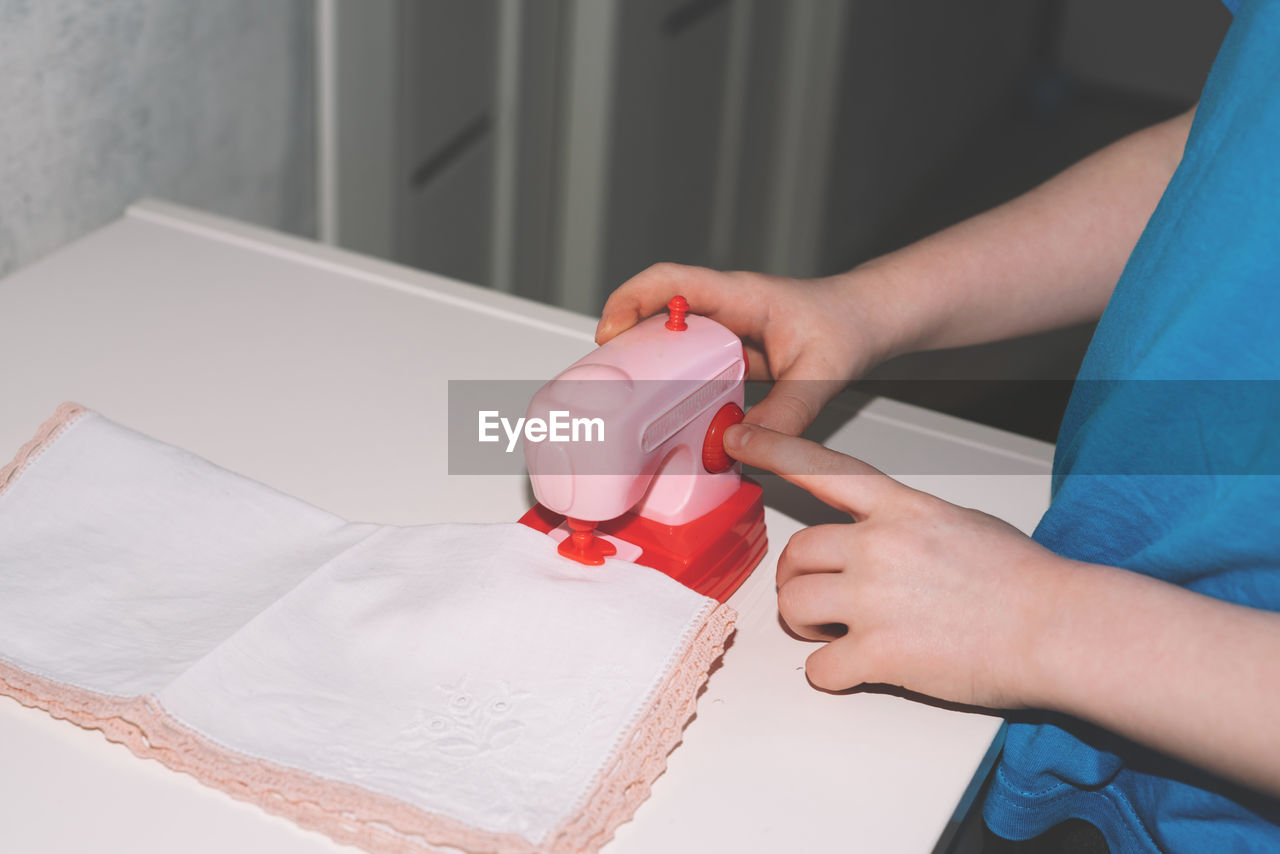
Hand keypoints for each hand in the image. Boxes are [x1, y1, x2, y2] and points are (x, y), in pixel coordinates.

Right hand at [596, 263, 890, 434]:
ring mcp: (727, 329)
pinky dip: (678, 383)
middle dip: (626, 338)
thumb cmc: (848, 325)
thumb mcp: (822, 372)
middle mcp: (726, 307)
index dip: (631, 301)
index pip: (671, 281)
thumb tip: (743, 444)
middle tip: (606, 375)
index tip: (609, 332)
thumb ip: (786, 412)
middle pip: (658, 310)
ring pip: (673, 338)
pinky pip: (693, 363)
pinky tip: (675, 413)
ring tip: (629, 397)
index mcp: (740, 296)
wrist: (870, 320)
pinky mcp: (732, 352)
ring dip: (649, 362)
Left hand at [725, 422, 1066, 708]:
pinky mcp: (878, 654)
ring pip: (793, 606)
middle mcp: (878, 546)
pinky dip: (830, 672)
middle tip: (823, 599)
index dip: (775, 451)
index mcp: (900, 509)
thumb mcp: (960, 523)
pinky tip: (858, 669)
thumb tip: (877, 537)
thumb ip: (905, 523)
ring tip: (840, 634)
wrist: (1059, 630)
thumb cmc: (1023, 580)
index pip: (823, 468)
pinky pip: (818, 667)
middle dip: (799, 579)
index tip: (740, 441)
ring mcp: (874, 599)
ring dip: (807, 625)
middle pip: (795, 554)